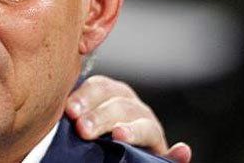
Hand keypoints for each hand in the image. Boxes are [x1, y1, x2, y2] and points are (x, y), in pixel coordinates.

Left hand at [65, 75, 191, 162]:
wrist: (101, 151)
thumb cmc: (81, 133)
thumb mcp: (77, 117)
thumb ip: (72, 111)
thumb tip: (61, 105)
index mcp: (109, 95)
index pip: (100, 87)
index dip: (85, 97)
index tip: (69, 110)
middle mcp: (132, 107)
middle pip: (120, 105)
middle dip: (101, 116)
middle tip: (83, 129)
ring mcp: (148, 128)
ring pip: (145, 125)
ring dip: (132, 130)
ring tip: (118, 136)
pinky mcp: (161, 152)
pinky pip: (172, 155)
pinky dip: (178, 154)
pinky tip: (182, 151)